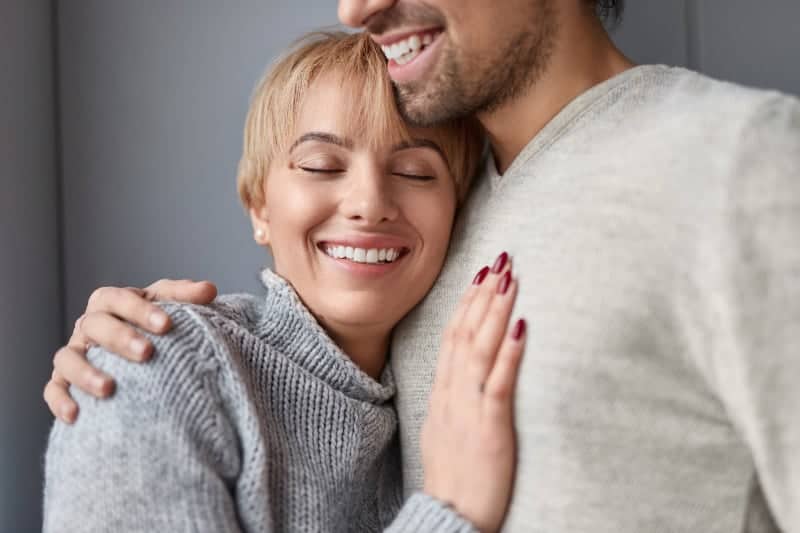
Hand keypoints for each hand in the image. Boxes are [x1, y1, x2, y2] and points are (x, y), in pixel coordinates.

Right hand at [43, 279, 216, 422]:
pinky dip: (60, 400)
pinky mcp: (64, 381)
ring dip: (85, 372)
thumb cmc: (159, 326)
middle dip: (120, 338)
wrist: (146, 357)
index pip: (120, 299)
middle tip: (147, 353)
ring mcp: (75, 353)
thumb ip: (188, 297)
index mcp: (113, 303)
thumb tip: (209, 290)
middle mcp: (89, 326)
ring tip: (109, 388)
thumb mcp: (173, 307)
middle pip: (94, 325)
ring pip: (68, 358)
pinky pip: (54, 390)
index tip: (167, 325)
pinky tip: (76, 415)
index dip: (140, 310)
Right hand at [421, 252, 525, 532]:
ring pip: (479, 348)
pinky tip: (522, 326)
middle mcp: (451, 394)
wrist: (448, 517)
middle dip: (482, 295)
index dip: (466, 305)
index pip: (451, 338)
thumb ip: (450, 402)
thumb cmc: (451, 478)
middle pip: (464, 333)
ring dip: (495, 311)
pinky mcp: (489, 426)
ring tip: (510, 279)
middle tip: (499, 262)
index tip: (478, 277)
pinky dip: (510, 351)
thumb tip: (456, 380)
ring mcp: (468, 408)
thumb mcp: (441, 432)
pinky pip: (499, 382)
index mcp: (441, 394)